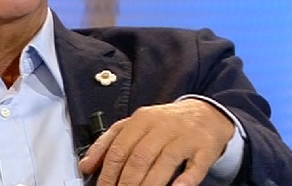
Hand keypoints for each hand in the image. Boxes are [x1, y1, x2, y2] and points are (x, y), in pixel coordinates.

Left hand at [78, 99, 234, 185]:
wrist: (206, 112)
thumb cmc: (165, 123)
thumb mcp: (135, 125)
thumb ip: (109, 142)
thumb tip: (86, 166)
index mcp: (141, 119)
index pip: (119, 148)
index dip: (109, 173)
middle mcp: (162, 126)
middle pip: (139, 158)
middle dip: (126, 183)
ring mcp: (185, 137)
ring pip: (164, 163)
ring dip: (149, 185)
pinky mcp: (204, 149)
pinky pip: (194, 168)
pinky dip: (184, 182)